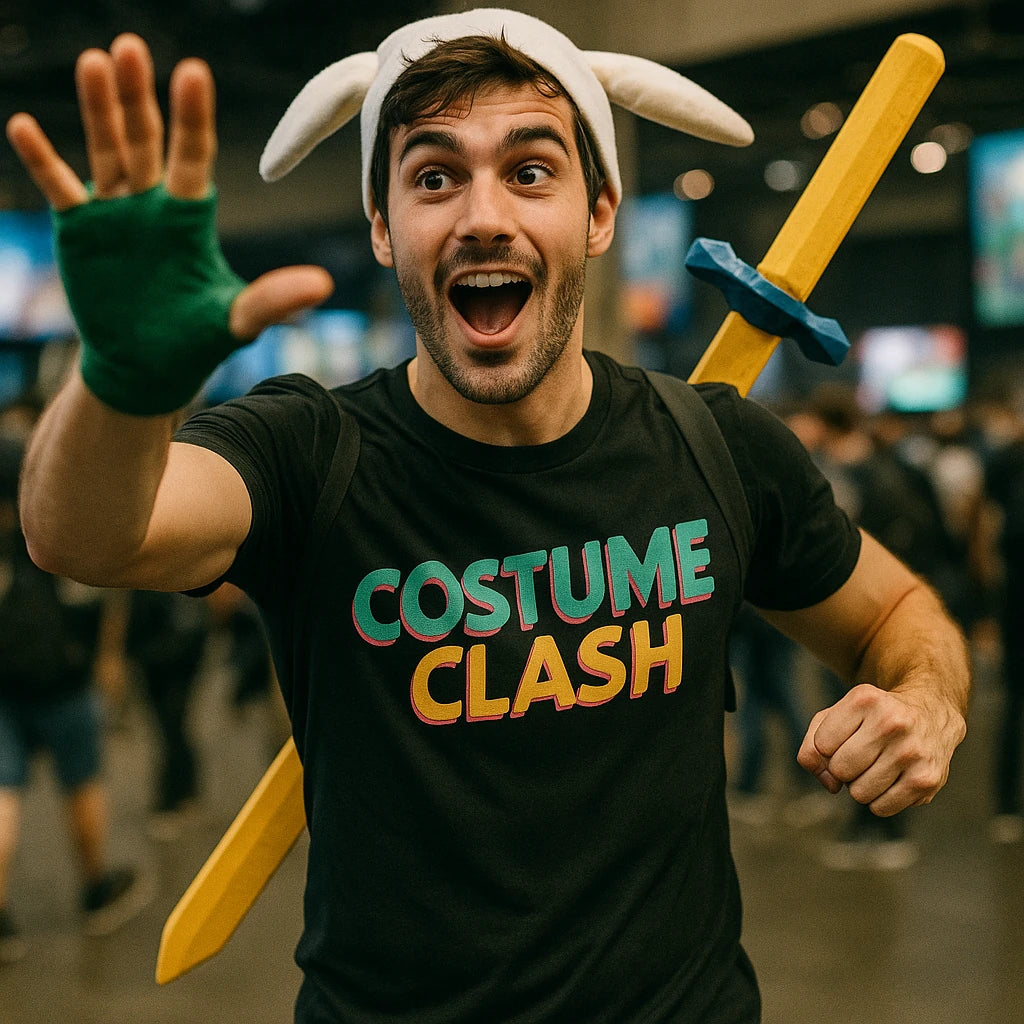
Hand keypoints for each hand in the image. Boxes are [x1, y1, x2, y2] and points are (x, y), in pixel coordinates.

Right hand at [5, 35, 331, 381]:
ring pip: (105, 150)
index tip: (192, 72)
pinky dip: (43, 160)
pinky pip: (61, 187)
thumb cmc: (195, 342)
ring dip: (98, 109)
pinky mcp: (80, 230)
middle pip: (144, 140)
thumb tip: (323, 286)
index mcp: (190, 215)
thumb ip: (272, 299)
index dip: (192, 117)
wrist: (147, 369)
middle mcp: (153, 203)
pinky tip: (24, 127)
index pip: (194, 156)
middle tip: (130, 48)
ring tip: (94, 62)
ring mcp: (114, 213)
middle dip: (137, 97)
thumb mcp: (236, 320)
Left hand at [797, 681, 966, 816]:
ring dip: (861, 785)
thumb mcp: (837, 715)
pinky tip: (893, 778)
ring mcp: (912, 752)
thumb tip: (829, 783)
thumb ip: (812, 745)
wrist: (930, 714)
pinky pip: (881, 808)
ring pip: (859, 793)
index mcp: (864, 699)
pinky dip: (879, 800)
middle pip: (840, 770)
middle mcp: (892, 723)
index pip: (822, 744)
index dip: (827, 747)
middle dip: (843, 768)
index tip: (846, 736)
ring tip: (878, 764)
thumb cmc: (872, 718)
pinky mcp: (927, 780)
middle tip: (862, 754)